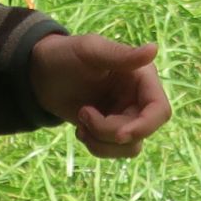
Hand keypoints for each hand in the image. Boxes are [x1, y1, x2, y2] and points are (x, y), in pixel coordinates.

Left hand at [28, 32, 171, 158]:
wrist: (41, 75)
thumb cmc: (65, 55)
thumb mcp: (90, 51)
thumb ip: (121, 55)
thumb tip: (154, 49)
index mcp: (141, 77)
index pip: (159, 110)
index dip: (144, 127)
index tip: (119, 135)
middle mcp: (139, 98)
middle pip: (142, 132)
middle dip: (110, 132)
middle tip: (83, 116)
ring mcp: (126, 116)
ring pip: (130, 147)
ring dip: (101, 142)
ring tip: (80, 121)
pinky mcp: (112, 130)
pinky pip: (114, 150)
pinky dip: (95, 146)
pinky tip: (80, 129)